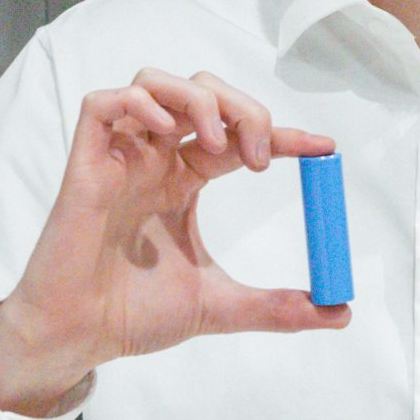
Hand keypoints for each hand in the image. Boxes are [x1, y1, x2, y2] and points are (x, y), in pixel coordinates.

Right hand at [0, 68, 347, 414]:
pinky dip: (139, 101)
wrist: (79, 338)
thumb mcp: (221, 306)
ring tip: (217, 146)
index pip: (239, 136)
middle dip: (243, 108)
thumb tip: (340, 313)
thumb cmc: (133, 315)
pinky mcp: (84, 165)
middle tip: (263, 156)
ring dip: (197, 100)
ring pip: (154, 82)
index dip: (284, 133)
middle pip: (202, 94)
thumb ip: (278, 307)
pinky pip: (102, 104)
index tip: (325, 149)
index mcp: (183, 182)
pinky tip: (163, 131)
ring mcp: (119, 158)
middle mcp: (152, 160)